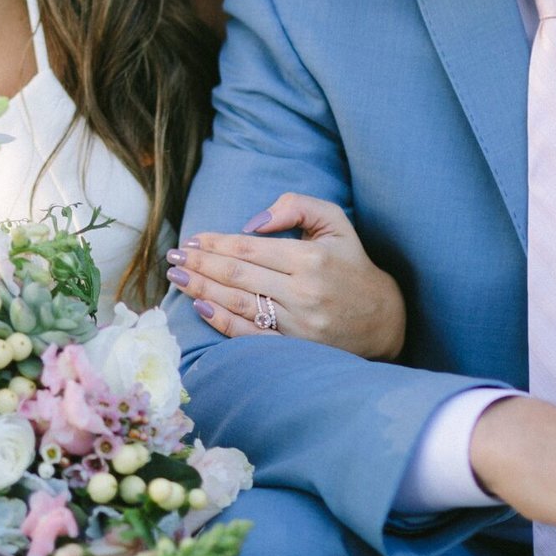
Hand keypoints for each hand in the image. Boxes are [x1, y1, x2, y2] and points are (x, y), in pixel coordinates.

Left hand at [167, 193, 406, 358]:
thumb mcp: (334, 221)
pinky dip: (222, 322)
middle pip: (237, 275)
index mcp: (310, 259)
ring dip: (202, 290)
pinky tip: (201, 307)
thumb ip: (296, 206)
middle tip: (173, 258)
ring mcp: (298, 326)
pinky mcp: (295, 349)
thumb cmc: (351, 263)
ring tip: (178, 279)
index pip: (249, 248)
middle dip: (200, 264)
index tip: (192, 239)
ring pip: (238, 305)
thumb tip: (252, 222)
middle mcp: (303, 293)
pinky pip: (250, 336)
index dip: (215, 243)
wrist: (382, 318)